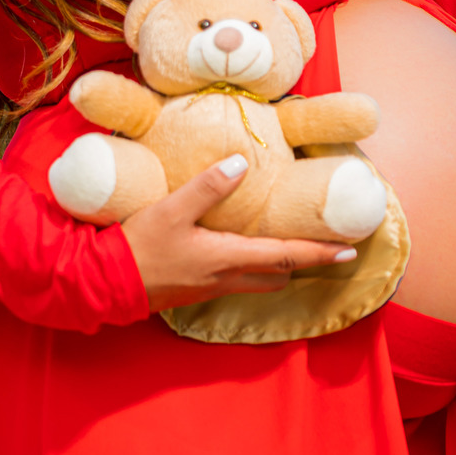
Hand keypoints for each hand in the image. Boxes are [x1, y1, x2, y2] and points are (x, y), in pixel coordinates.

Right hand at [122, 156, 355, 311]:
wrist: (106, 284)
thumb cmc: (139, 247)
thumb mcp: (171, 209)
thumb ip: (208, 186)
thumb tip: (242, 163)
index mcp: (228, 257)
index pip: (285, 255)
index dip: (319, 252)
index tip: (349, 250)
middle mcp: (227, 277)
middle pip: (279, 273)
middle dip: (305, 261)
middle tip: (326, 247)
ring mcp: (213, 288)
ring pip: (260, 280)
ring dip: (281, 266)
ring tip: (293, 248)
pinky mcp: (198, 290)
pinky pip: (240, 281)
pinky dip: (256, 268)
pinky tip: (247, 253)